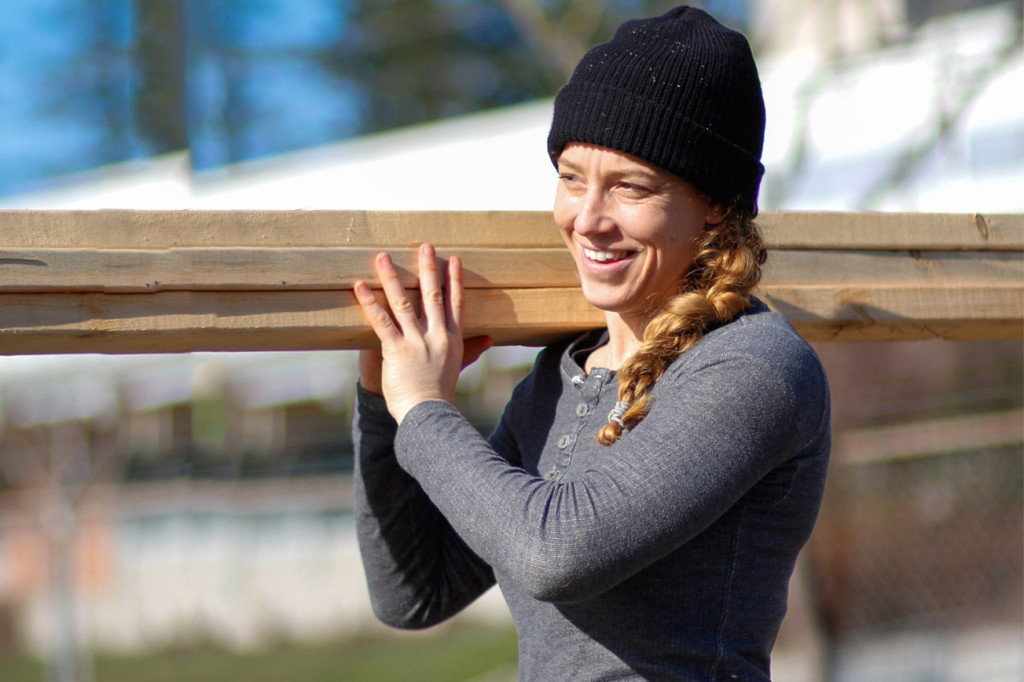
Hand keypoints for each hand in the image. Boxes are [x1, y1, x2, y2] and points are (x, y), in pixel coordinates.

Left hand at [354, 244, 491, 422]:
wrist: (428, 415)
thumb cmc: (438, 393)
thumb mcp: (458, 367)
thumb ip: (472, 349)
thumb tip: (489, 338)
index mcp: (452, 339)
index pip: (456, 303)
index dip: (455, 280)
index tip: (453, 260)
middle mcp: (437, 336)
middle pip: (433, 296)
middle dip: (428, 269)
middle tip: (424, 246)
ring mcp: (417, 342)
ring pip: (404, 303)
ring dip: (392, 278)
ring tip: (382, 257)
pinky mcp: (397, 350)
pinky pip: (381, 321)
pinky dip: (370, 303)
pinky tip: (360, 286)